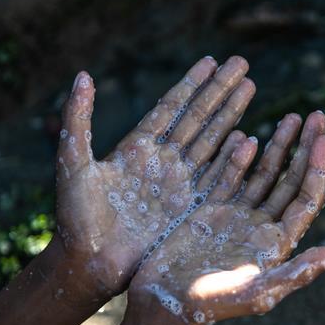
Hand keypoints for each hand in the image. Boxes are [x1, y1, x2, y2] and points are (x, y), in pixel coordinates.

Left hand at [55, 56, 255, 303]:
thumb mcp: (72, 164)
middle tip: (242, 63)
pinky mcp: (189, 208)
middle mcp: (162, 162)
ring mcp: (178, 184)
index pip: (171, 107)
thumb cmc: (75, 217)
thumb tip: (82, 75)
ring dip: (232, 114)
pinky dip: (234, 159)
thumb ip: (77, 120)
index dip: (191, 83)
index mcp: (136, 148)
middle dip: (220, 90)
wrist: (89, 264)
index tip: (212, 60)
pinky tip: (251, 138)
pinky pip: (217, 177)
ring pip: (212, 142)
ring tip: (251, 87)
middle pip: (198, 118)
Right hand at [128, 111, 324, 324]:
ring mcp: (237, 216)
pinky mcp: (211, 209)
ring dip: (279, 146)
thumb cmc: (213, 305)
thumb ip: (297, 272)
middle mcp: (262, 226)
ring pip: (265, 173)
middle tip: (317, 115)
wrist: (165, 304)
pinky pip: (231, 175)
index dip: (318, 169)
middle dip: (304, 147)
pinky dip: (240, 155)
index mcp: (278, 243)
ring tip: (293, 116)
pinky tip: (249, 134)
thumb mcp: (257, 293)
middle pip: (291, 179)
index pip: (306, 199)